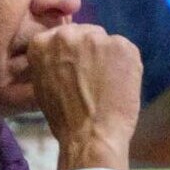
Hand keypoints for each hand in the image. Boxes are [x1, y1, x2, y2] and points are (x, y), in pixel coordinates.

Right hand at [26, 24, 141, 169]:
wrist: (90, 135)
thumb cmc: (64, 118)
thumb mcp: (43, 85)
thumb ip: (51, 62)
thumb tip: (65, 55)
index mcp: (42, 42)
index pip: (62, 36)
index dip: (72, 53)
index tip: (75, 68)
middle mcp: (67, 34)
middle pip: (85, 33)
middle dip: (90, 51)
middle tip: (94, 77)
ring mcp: (96, 37)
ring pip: (106, 42)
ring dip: (108, 57)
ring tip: (108, 84)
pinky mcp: (122, 45)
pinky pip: (125, 51)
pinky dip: (126, 65)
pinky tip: (121, 85)